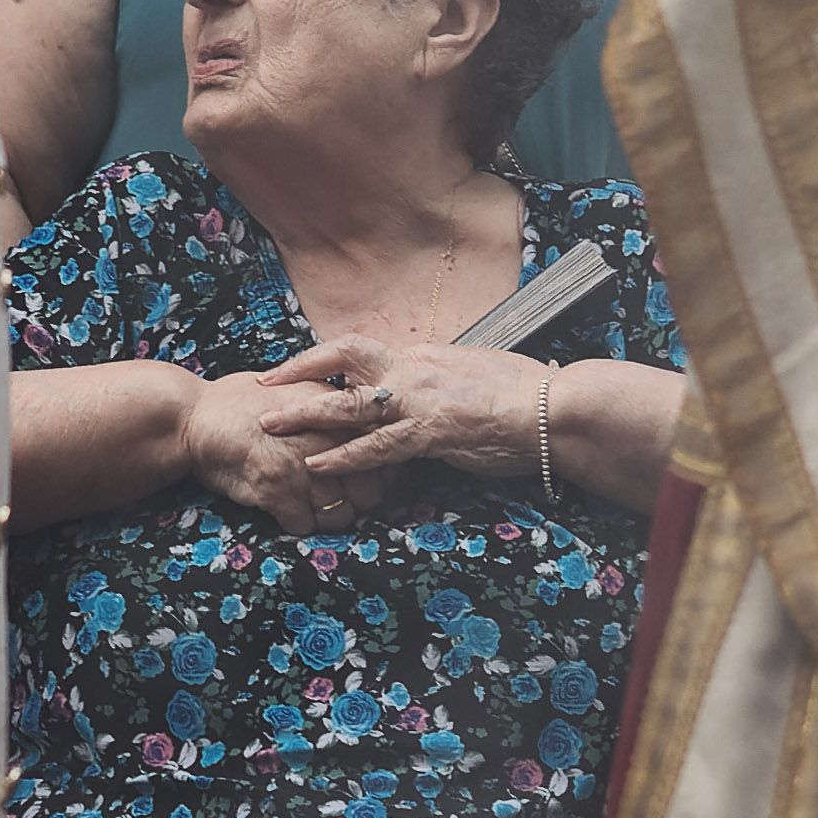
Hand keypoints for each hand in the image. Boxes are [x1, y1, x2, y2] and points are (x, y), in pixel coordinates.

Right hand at [177, 361, 376, 531]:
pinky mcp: (276, 491)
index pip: (378, 454)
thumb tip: (360, 425)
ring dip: (328, 518)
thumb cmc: (242, 401)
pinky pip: (303, 525)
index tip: (362, 480)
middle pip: (368, 491)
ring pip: (338, 514)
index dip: (376, 473)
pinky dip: (297, 524)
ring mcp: (300, 467)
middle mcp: (324, 440)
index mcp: (334, 413)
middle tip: (338, 500)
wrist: (194, 416)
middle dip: (356, 502)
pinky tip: (286, 511)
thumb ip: (330, 405)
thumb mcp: (295, 388)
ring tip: (312, 509)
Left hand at [258, 337, 556, 523]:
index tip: (296, 366)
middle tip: (263, 388)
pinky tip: (319, 467)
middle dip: (298, 374)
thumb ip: (440, 378)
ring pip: (349, 404)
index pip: (361, 349)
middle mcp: (414, 369)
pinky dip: (345, 456)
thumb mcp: (472, 373)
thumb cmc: (523, 393)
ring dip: (306, 416)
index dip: (323, 356)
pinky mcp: (431, 432)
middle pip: (343, 362)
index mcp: (422, 354)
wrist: (553, 408)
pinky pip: (377, 446)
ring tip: (269, 426)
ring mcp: (420, 400)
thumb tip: (424, 386)